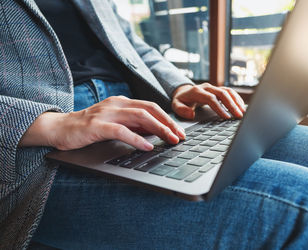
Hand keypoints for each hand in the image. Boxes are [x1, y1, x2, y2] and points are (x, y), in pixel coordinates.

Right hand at [19, 96, 185, 150]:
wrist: (60, 128)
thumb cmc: (89, 127)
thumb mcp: (115, 123)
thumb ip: (133, 125)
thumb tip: (155, 132)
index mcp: (122, 102)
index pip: (151, 107)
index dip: (167, 118)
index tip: (179, 131)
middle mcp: (116, 104)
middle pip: (149, 110)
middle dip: (168, 123)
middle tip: (180, 136)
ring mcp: (107, 113)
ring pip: (139, 117)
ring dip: (158, 129)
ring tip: (170, 140)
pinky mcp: (97, 125)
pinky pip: (121, 131)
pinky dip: (137, 138)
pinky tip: (147, 146)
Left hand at [171, 83, 245, 119]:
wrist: (183, 92)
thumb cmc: (181, 101)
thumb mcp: (175, 106)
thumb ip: (182, 110)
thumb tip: (192, 114)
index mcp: (197, 91)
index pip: (211, 98)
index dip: (219, 108)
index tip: (226, 117)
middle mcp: (207, 87)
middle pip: (222, 93)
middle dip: (231, 105)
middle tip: (238, 115)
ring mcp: (213, 87)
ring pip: (228, 91)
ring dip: (236, 101)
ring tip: (242, 112)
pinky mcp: (218, 89)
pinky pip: (230, 91)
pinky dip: (236, 98)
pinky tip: (241, 106)